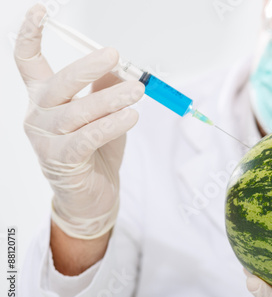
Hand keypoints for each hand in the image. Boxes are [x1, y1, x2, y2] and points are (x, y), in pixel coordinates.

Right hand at [14, 4, 144, 238]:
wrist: (91, 196)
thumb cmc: (95, 152)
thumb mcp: (102, 114)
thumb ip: (104, 88)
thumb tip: (118, 66)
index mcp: (44, 99)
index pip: (28, 62)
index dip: (30, 35)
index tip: (42, 11)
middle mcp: (38, 116)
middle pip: (58, 84)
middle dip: (87, 68)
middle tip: (114, 55)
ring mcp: (46, 140)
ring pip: (77, 112)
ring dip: (110, 99)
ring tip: (137, 91)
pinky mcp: (61, 161)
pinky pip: (86, 138)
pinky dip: (110, 125)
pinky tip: (130, 116)